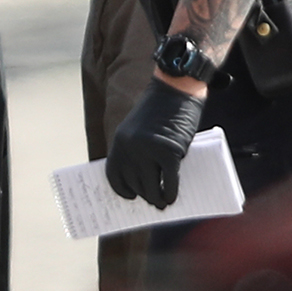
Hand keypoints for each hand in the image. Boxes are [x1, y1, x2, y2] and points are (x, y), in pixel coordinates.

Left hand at [106, 81, 205, 207]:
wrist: (177, 87)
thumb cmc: (162, 109)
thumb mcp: (141, 129)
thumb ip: (139, 150)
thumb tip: (145, 182)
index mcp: (119, 140)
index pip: (114, 173)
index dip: (122, 189)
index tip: (131, 197)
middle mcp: (130, 146)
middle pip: (134, 183)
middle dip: (144, 195)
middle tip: (154, 202)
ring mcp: (148, 150)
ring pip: (151, 186)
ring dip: (157, 198)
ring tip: (163, 203)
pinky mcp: (169, 151)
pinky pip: (169, 181)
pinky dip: (171, 192)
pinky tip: (173, 197)